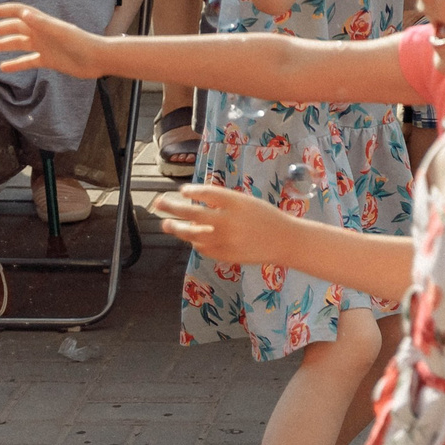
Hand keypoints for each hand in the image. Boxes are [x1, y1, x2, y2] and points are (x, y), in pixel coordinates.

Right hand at [0, 1, 106, 76]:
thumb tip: (22, 12)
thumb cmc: (82, 43)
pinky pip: (28, 61)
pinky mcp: (49, 60)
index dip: (0, 11)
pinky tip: (3, 67)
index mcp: (43, 23)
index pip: (17, 12)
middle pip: (14, 28)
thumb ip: (42, 23)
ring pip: (18, 44)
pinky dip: (15, 64)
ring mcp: (45, 46)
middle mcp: (41, 33)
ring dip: (1, 45)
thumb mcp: (61, 32)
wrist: (99, 59)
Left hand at [151, 183, 297, 262]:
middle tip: (159, 203)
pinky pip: (202, 247)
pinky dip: (195, 241)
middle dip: (173, 207)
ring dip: (177, 228)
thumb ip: (224, 202)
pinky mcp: (224, 254)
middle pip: (193, 213)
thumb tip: (195, 203)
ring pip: (192, 234)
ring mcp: (225, 239)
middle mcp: (229, 221)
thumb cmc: (266, 218)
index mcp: (238, 203)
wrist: (285, 241)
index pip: (208, 193)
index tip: (183, 190)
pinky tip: (192, 237)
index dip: (192, 191)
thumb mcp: (248, 203)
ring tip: (167, 224)